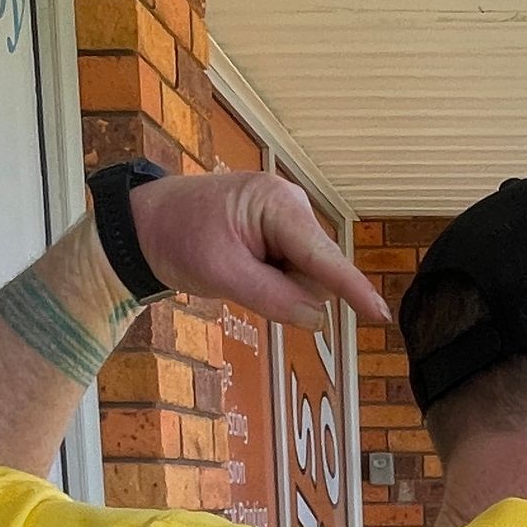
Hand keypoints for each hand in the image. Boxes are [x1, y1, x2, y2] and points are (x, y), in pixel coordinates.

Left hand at [127, 169, 390, 329]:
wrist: (147, 223)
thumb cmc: (178, 238)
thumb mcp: (222, 275)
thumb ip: (274, 299)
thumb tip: (319, 320)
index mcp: (278, 206)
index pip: (324, 258)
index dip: (353, 289)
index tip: (379, 314)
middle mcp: (293, 207)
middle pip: (318, 273)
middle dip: (288, 289)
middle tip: (240, 277)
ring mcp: (290, 220)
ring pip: (308, 277)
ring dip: (278, 286)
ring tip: (238, 267)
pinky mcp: (284, 233)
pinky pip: (295, 271)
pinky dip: (272, 280)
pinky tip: (245, 266)